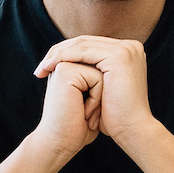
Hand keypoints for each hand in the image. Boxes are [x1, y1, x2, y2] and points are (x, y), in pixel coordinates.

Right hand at [33, 57, 101, 163]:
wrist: (61, 144)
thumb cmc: (78, 128)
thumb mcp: (92, 102)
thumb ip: (98, 83)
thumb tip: (117, 73)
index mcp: (69, 69)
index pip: (102, 71)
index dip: (102, 95)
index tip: (85, 113)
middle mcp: (65, 64)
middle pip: (103, 69)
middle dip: (100, 95)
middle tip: (85, 115)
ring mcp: (64, 66)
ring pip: (102, 72)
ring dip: (99, 97)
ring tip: (84, 114)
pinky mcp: (65, 71)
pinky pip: (97, 77)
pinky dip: (96, 99)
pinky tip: (83, 112)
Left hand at [34, 35, 154, 147]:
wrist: (133, 131)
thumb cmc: (117, 117)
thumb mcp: (105, 90)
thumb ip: (95, 74)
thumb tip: (75, 68)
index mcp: (128, 51)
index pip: (90, 45)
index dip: (66, 53)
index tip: (47, 66)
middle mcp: (130, 46)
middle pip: (85, 42)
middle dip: (59, 52)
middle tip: (40, 67)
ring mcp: (126, 49)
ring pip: (82, 45)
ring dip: (58, 55)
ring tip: (41, 68)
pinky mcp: (119, 56)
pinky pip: (83, 52)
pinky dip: (64, 57)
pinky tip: (50, 66)